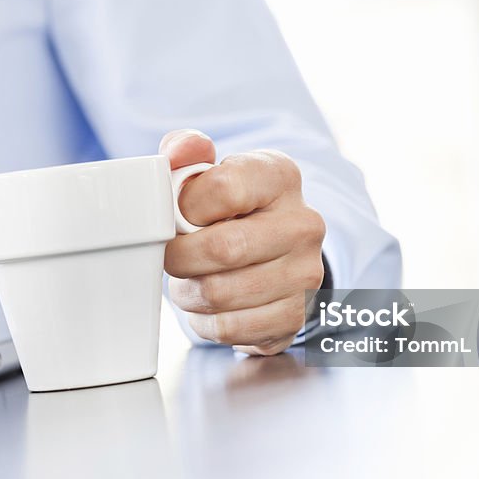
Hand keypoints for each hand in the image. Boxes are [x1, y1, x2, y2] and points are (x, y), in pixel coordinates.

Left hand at [160, 129, 326, 355]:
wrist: (273, 253)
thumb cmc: (230, 209)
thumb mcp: (209, 170)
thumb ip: (186, 151)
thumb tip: (178, 151)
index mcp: (280, 177)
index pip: (225, 189)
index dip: (186, 208)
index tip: (179, 215)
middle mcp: (303, 224)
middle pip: (223, 248)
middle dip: (181, 257)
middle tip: (173, 256)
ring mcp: (305, 273)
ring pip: (221, 293)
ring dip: (189, 292)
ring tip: (191, 279)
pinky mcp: (295, 315)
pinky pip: (231, 327)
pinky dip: (207, 321)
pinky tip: (211, 305)